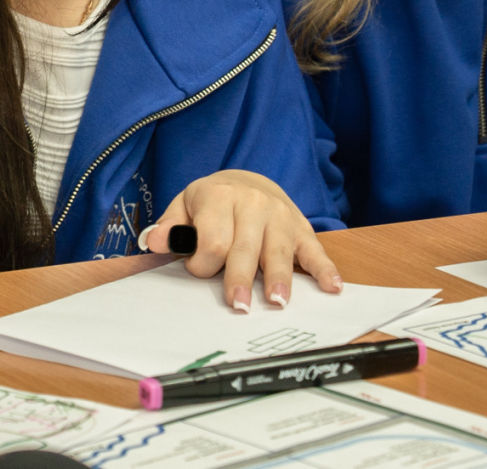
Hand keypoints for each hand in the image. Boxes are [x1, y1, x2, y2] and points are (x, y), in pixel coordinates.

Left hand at [140, 169, 340, 311]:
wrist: (248, 181)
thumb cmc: (213, 202)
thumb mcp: (184, 205)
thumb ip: (170, 226)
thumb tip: (153, 241)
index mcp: (220, 197)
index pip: (212, 239)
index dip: (203, 263)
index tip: (198, 271)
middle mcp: (253, 204)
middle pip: (245, 248)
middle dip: (240, 278)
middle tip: (238, 306)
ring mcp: (280, 216)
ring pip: (279, 250)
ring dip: (279, 278)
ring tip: (277, 302)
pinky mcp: (302, 228)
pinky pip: (315, 249)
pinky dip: (325, 269)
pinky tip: (333, 287)